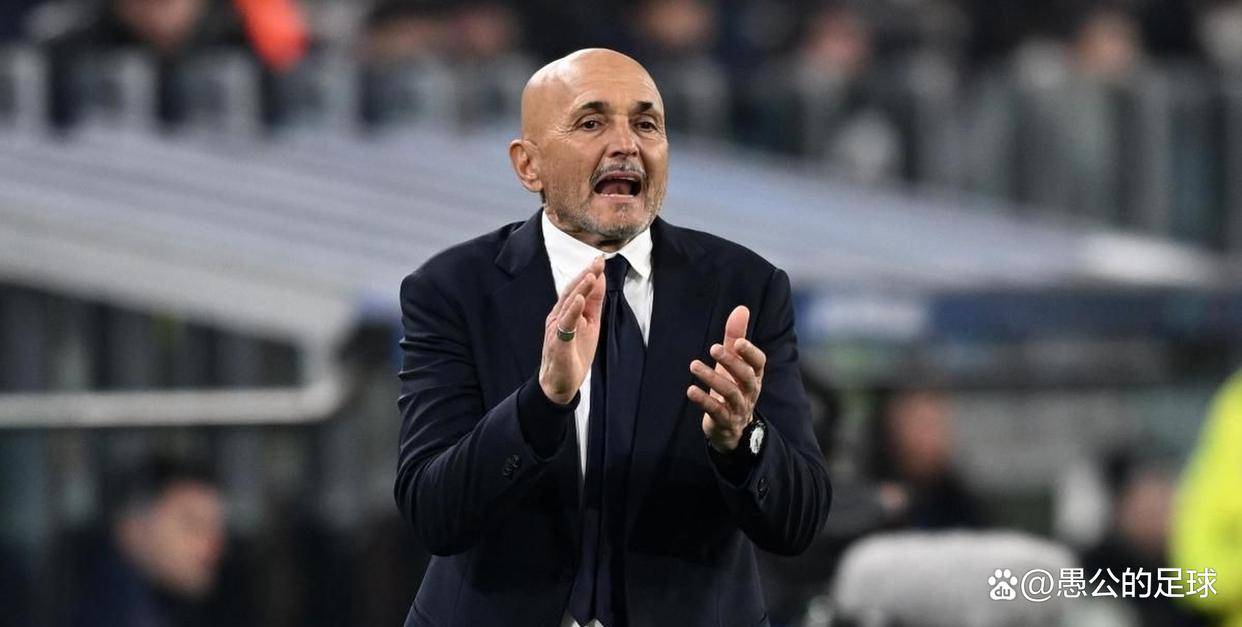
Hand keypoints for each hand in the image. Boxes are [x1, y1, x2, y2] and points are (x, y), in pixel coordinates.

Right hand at [539, 256, 605, 403]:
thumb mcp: (590, 325)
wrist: (560, 383)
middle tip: (598, 261)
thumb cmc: (574, 353)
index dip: (589, 274)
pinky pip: (565, 325)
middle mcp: (558, 316)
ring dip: (580, 289)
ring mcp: (556, 329)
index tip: (600, 260)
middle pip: (572, 292)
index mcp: (567, 311)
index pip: (578, 289)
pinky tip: (580, 300)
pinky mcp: (557, 342)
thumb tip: (599, 279)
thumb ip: (593, 304)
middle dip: (586, 275)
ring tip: (592, 275)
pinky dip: (573, 311)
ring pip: (568, 305)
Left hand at [687, 305, 766, 452]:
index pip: (758, 362)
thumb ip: (736, 336)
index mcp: (754, 375)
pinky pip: (716, 411)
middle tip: (713, 348)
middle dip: (730, 362)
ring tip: (694, 365)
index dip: (750, 352)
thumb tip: (741, 308)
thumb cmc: (732, 385)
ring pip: (730, 393)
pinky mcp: (724, 421)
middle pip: (746, 376)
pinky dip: (703, 401)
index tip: (738, 342)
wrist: (732, 426)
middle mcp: (749, 391)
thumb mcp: (734, 361)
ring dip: (712, 378)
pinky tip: (690, 390)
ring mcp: (738, 407)